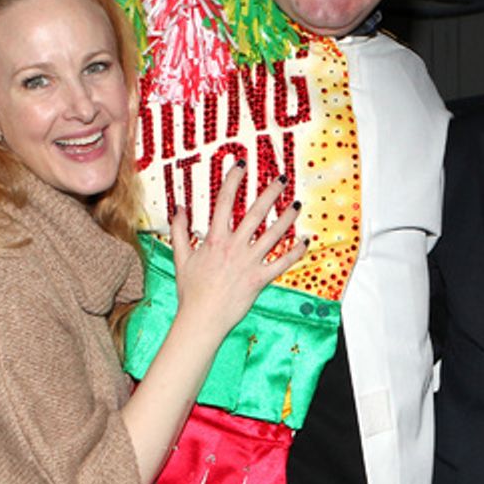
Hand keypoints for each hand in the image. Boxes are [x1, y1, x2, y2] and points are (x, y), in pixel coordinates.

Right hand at [170, 164, 305, 333]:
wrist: (202, 318)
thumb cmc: (191, 290)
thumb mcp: (181, 257)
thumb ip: (179, 230)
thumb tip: (179, 208)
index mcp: (214, 239)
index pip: (224, 202)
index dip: (233, 180)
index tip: (241, 165)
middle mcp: (234, 247)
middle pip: (255, 213)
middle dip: (270, 194)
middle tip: (281, 179)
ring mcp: (248, 262)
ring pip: (273, 235)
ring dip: (287, 218)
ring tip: (297, 205)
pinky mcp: (259, 279)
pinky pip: (281, 263)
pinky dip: (295, 252)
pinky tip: (305, 241)